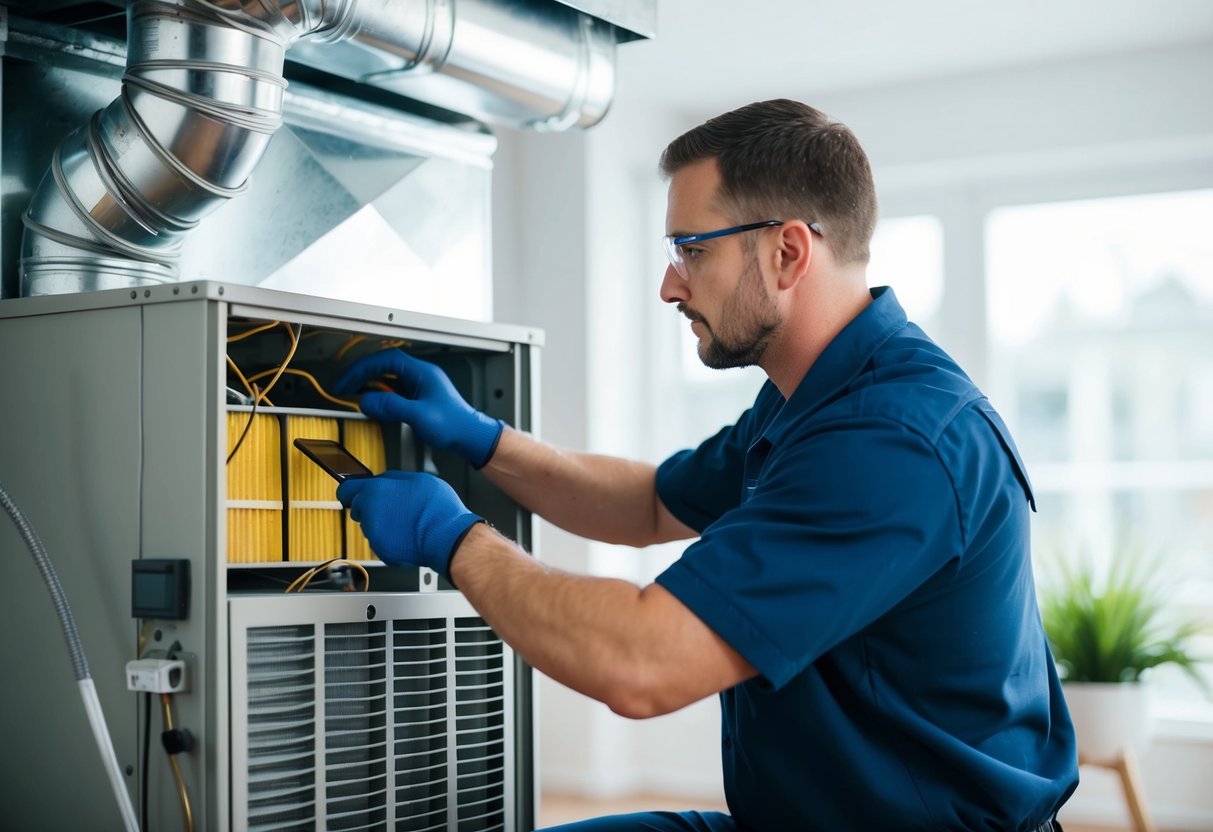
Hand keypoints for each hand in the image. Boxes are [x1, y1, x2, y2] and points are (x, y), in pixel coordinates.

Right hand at [333, 349, 503, 467]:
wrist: (471, 436)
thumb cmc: (454, 425)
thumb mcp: (419, 416)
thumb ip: (391, 407)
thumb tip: (366, 401)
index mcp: (421, 372)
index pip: (385, 360)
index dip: (362, 368)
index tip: (346, 380)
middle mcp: (419, 375)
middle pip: (383, 366)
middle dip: (361, 374)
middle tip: (343, 387)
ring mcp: (419, 385)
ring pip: (386, 377)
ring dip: (368, 383)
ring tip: (351, 393)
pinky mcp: (418, 397)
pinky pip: (392, 389)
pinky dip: (378, 394)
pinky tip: (371, 402)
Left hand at [337, 471, 481, 578]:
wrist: (448, 537)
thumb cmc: (437, 507)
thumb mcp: (418, 478)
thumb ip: (393, 479)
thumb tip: (382, 480)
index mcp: (376, 490)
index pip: (346, 490)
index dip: (351, 491)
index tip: (353, 493)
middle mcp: (370, 512)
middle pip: (358, 509)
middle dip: (370, 507)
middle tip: (391, 507)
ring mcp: (374, 533)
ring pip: (370, 526)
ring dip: (382, 523)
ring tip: (405, 521)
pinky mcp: (381, 550)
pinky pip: (380, 541)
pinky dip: (390, 538)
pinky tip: (407, 534)